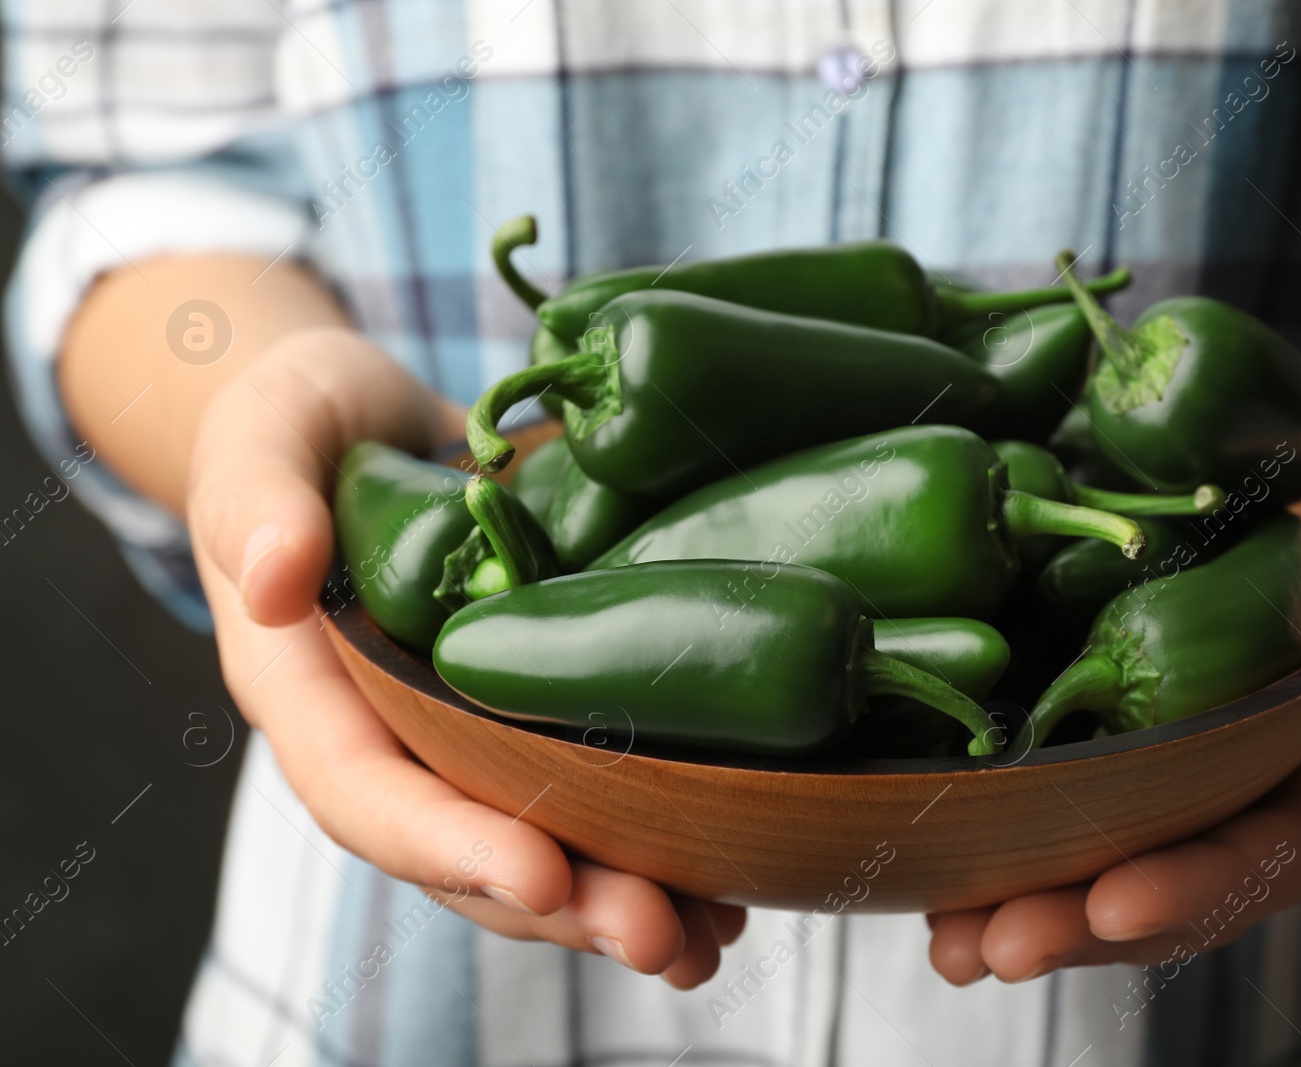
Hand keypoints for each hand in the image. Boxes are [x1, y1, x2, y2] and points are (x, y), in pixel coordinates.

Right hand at [188, 328, 743, 987]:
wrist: (360, 424)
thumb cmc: (297, 426)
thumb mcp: (263, 437)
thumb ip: (254, 499)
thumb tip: (275, 575)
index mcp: (309, 697)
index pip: (367, 795)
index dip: (448, 845)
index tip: (541, 874)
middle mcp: (390, 740)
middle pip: (465, 853)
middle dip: (562, 906)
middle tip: (658, 935)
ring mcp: (464, 737)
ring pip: (536, 848)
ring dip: (618, 903)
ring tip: (706, 939)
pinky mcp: (532, 715)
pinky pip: (586, 799)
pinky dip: (655, 849)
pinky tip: (730, 886)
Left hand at [925, 361, 1300, 983]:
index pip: (1294, 843)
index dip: (1207, 882)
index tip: (1114, 901)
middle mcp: (1281, 772)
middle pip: (1190, 875)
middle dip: (1088, 920)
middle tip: (993, 945)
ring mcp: (1207, 752)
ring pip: (1124, 852)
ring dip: (1033, 902)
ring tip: (950, 942)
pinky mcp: (1144, 715)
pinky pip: (1082, 791)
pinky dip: (1013, 832)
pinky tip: (938, 858)